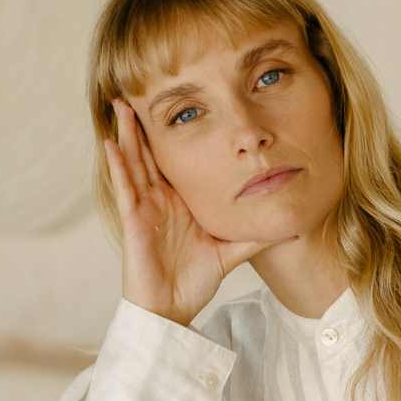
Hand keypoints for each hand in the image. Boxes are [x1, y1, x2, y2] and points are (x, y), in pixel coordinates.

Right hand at [103, 97, 294, 327]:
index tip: (178, 106)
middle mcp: (159, 200)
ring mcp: (144, 209)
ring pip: (133, 163)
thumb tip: (289, 229)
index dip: (172, 135)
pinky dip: (118, 165)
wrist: (172, 310)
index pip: (174, 162)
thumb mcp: (229, 253)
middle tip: (139, 90)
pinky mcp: (133, 221)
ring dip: (127, 134)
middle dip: (144, 124)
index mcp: (179, 202)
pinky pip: (124, 189)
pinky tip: (111, 143)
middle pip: (150, 154)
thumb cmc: (193, 282)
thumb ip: (254, 238)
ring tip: (122, 104)